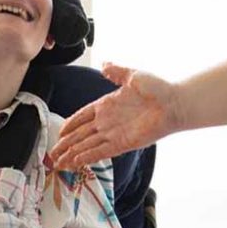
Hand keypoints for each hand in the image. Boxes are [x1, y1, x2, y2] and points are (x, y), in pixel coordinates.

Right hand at [51, 63, 180, 168]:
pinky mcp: (122, 144)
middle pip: (81, 135)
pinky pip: (101, 152)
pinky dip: (88, 157)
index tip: (59, 133)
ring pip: (87, 146)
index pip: (82, 116)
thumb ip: (116, 72)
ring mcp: (114, 134)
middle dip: (66, 145)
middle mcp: (108, 121)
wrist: (174, 103)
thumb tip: (104, 64)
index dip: (70, 124)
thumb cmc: (158, 88)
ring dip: (73, 154)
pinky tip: (76, 163)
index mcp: (107, 104)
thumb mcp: (133, 76)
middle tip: (52, 155)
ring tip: (58, 164)